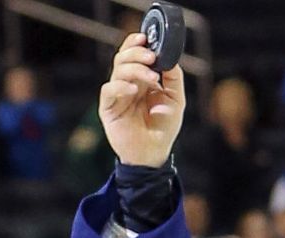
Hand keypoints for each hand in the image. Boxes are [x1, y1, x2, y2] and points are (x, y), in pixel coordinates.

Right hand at [99, 33, 185, 167]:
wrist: (154, 153)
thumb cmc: (163, 128)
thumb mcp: (176, 100)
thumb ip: (173, 78)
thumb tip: (170, 58)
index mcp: (141, 80)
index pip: (133, 55)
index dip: (136, 43)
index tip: (146, 38)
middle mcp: (127, 84)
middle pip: (123, 58)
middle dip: (137, 53)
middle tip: (151, 57)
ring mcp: (117, 96)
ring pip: (117, 71)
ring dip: (135, 69)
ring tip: (152, 78)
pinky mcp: (108, 109)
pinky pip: (109, 90)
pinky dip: (121, 86)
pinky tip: (134, 90)